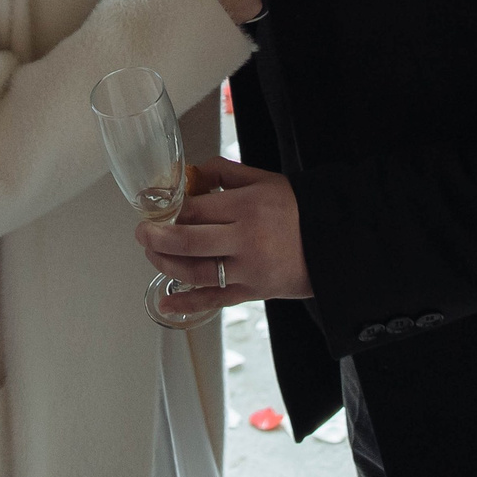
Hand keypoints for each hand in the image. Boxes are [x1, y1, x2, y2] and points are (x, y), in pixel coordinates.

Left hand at [135, 156, 311, 307]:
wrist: (335, 242)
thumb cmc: (297, 208)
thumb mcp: (263, 179)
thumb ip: (223, 173)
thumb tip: (188, 175)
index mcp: (246, 207)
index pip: (195, 209)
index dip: (169, 211)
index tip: (155, 210)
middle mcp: (245, 240)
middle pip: (189, 242)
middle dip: (157, 239)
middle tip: (142, 233)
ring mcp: (248, 270)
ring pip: (196, 272)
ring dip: (166, 266)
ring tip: (152, 256)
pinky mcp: (253, 292)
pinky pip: (214, 300)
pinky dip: (187, 303)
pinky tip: (165, 302)